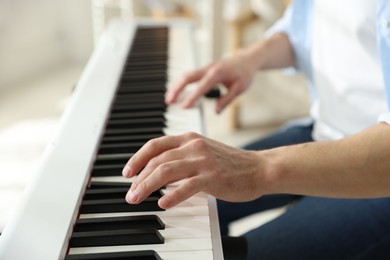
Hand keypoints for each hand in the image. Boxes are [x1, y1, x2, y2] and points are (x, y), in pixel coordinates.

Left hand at [122, 132, 265, 208]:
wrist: (259, 168)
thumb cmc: (230, 163)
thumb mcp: (203, 151)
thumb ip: (182, 156)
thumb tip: (157, 171)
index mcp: (189, 138)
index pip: (155, 145)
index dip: (137, 158)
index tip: (127, 172)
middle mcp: (193, 146)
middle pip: (157, 160)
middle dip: (138, 177)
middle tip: (130, 193)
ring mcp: (203, 161)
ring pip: (166, 171)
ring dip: (147, 186)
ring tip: (136, 198)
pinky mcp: (213, 177)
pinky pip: (187, 187)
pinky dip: (172, 196)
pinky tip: (162, 204)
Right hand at [165, 50, 257, 113]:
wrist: (247, 59)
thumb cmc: (244, 73)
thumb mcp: (239, 88)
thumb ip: (227, 100)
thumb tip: (216, 112)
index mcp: (217, 74)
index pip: (201, 87)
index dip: (191, 97)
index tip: (183, 107)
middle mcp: (208, 69)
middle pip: (187, 77)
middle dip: (176, 89)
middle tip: (169, 102)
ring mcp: (205, 68)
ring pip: (185, 75)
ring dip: (176, 86)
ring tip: (169, 99)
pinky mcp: (203, 69)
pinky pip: (189, 75)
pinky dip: (180, 83)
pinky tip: (176, 92)